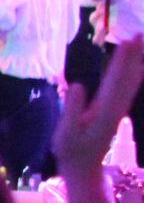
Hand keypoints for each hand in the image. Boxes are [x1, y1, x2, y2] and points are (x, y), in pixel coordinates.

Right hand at [60, 44, 143, 173]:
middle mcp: (115, 108)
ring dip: (135, 63)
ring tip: (140, 44)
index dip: (121, 61)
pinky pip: (126, 89)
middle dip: (133, 56)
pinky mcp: (113, 111)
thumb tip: (78, 84)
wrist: (82, 168)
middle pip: (126, 78)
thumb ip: (71, 109)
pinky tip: (136, 68)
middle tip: (139, 34)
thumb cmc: (70, 150)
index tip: (127, 42)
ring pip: (129, 83)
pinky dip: (132, 76)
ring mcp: (115, 110)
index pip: (115, 80)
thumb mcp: (65, 132)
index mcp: (104, 111)